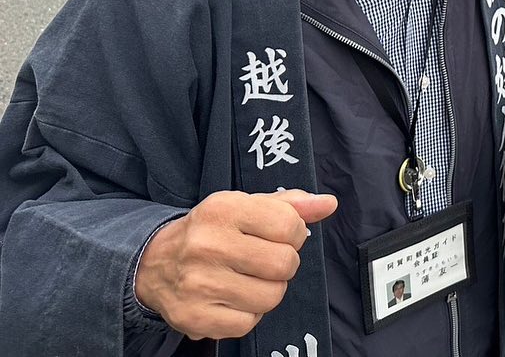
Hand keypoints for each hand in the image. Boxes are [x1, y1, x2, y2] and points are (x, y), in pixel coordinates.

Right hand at [134, 189, 337, 339]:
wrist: (153, 262)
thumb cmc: (212, 230)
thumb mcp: (246, 205)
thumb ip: (292, 204)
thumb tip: (328, 204)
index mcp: (224, 209)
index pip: (289, 225)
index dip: (294, 234)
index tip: (280, 236)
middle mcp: (208, 245)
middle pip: (284, 265)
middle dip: (284, 264)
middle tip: (266, 260)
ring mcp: (199, 283)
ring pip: (271, 297)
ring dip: (269, 290)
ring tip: (249, 279)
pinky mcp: (195, 317)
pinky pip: (249, 323)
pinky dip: (249, 314)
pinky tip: (234, 298)